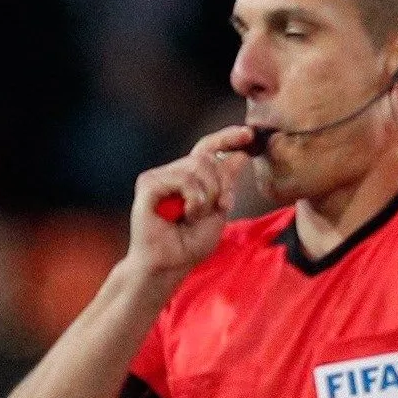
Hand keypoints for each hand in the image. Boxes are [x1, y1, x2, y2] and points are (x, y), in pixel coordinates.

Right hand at [127, 125, 261, 276]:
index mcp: (189, 177)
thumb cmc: (191, 242)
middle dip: (222, 185)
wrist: (170, 263)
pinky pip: (184, 179)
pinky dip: (194, 199)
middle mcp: (172, 172)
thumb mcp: (219, 209)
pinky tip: (186, 214)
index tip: (248, 134)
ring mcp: (158, 177)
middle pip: (209, 158)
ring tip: (195, 216)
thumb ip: (226, 183)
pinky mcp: (148, 185)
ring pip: (199, 166)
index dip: (228, 138)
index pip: (208, 148)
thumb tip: (240, 154)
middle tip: (219, 208)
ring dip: (208, 196)